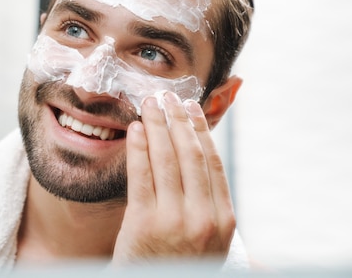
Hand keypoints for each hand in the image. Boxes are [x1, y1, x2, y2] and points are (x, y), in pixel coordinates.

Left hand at [112, 91, 235, 263]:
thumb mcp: (208, 240)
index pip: (213, 162)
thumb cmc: (178, 263)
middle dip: (178, 120)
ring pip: (166, 159)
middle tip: (168, 97)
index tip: (191, 108)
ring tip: (150, 104)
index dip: (201, 130)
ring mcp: (173, 220)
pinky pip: (141, 175)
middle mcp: (203, 218)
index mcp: (224, 220)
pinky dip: (138, 148)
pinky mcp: (143, 223)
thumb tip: (201, 157)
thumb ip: (208, 205)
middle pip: (190, 155)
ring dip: (157, 125)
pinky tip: (134, 128)